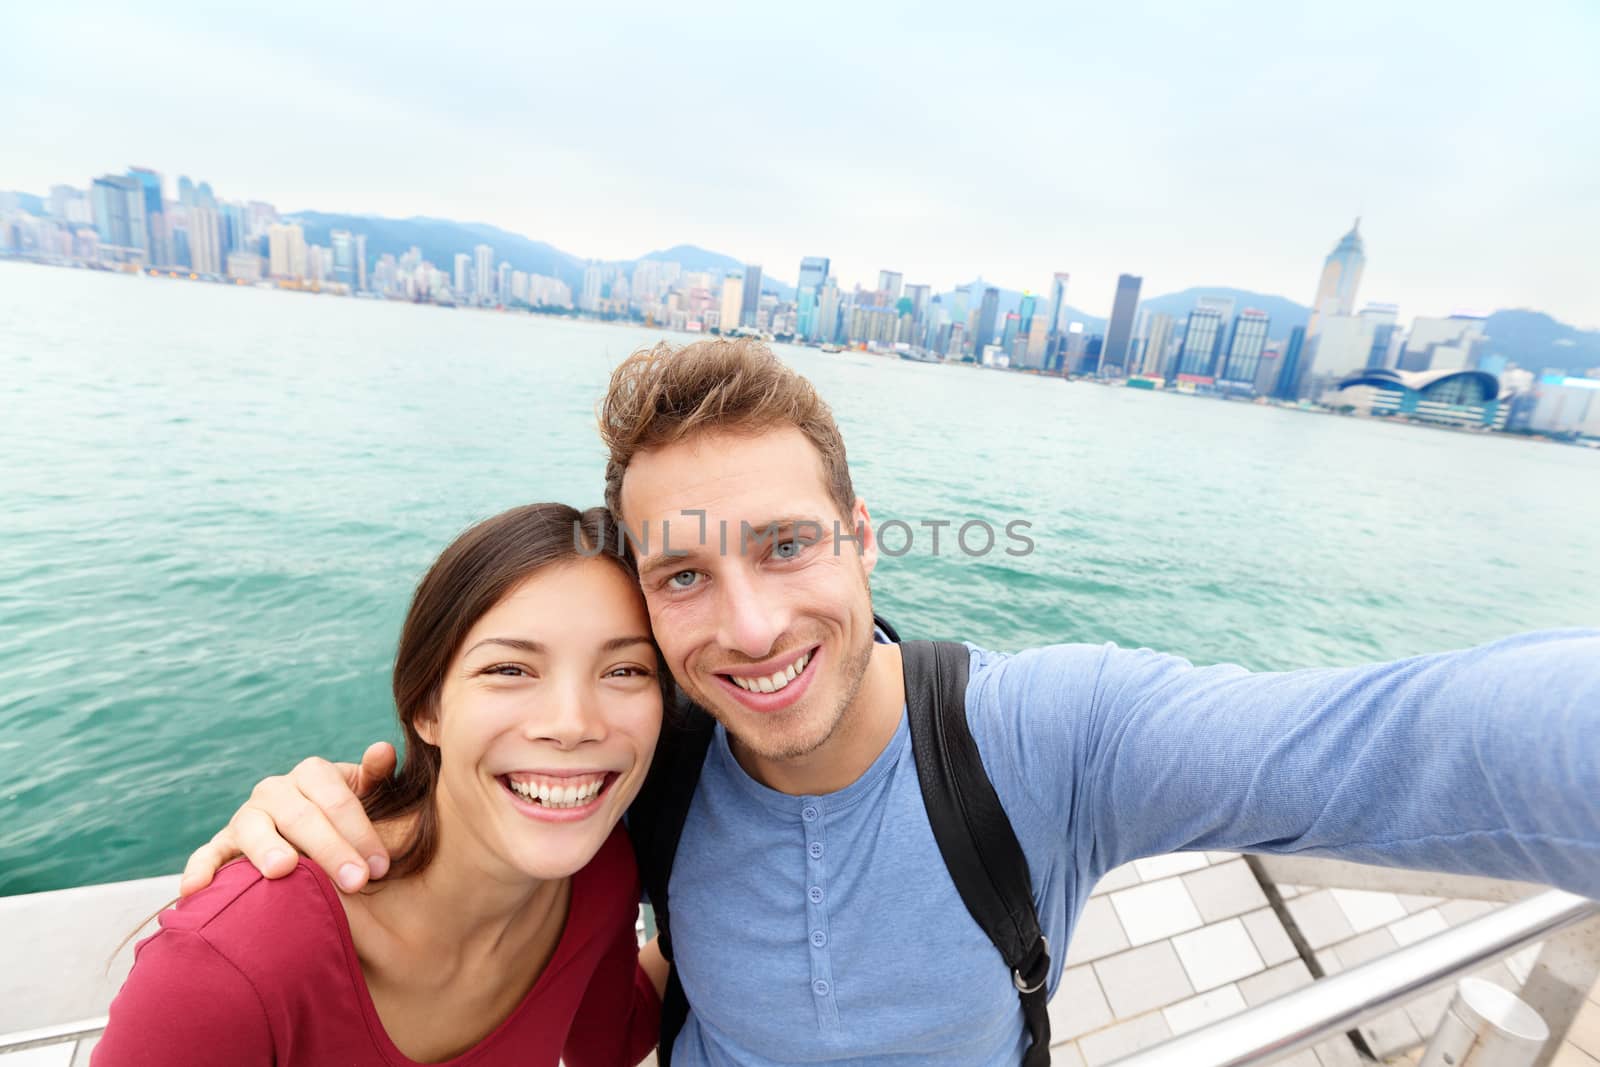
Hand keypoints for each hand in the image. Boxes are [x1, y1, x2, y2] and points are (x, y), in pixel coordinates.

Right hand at [180, 741, 396, 896]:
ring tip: (283, 869)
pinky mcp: (222, 845)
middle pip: (301, 817)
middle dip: (331, 850)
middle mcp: (275, 790)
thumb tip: (383, 749)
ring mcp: (246, 817)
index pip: (337, 800)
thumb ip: (375, 776)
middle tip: (356, 881)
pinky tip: (193, 891)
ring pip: (253, 829)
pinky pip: (207, 855)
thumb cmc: (345, 819)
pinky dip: (198, 870)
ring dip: (267, 848)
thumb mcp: (367, 795)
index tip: (382, 866)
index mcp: (312, 774)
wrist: (310, 837)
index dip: (362, 832)